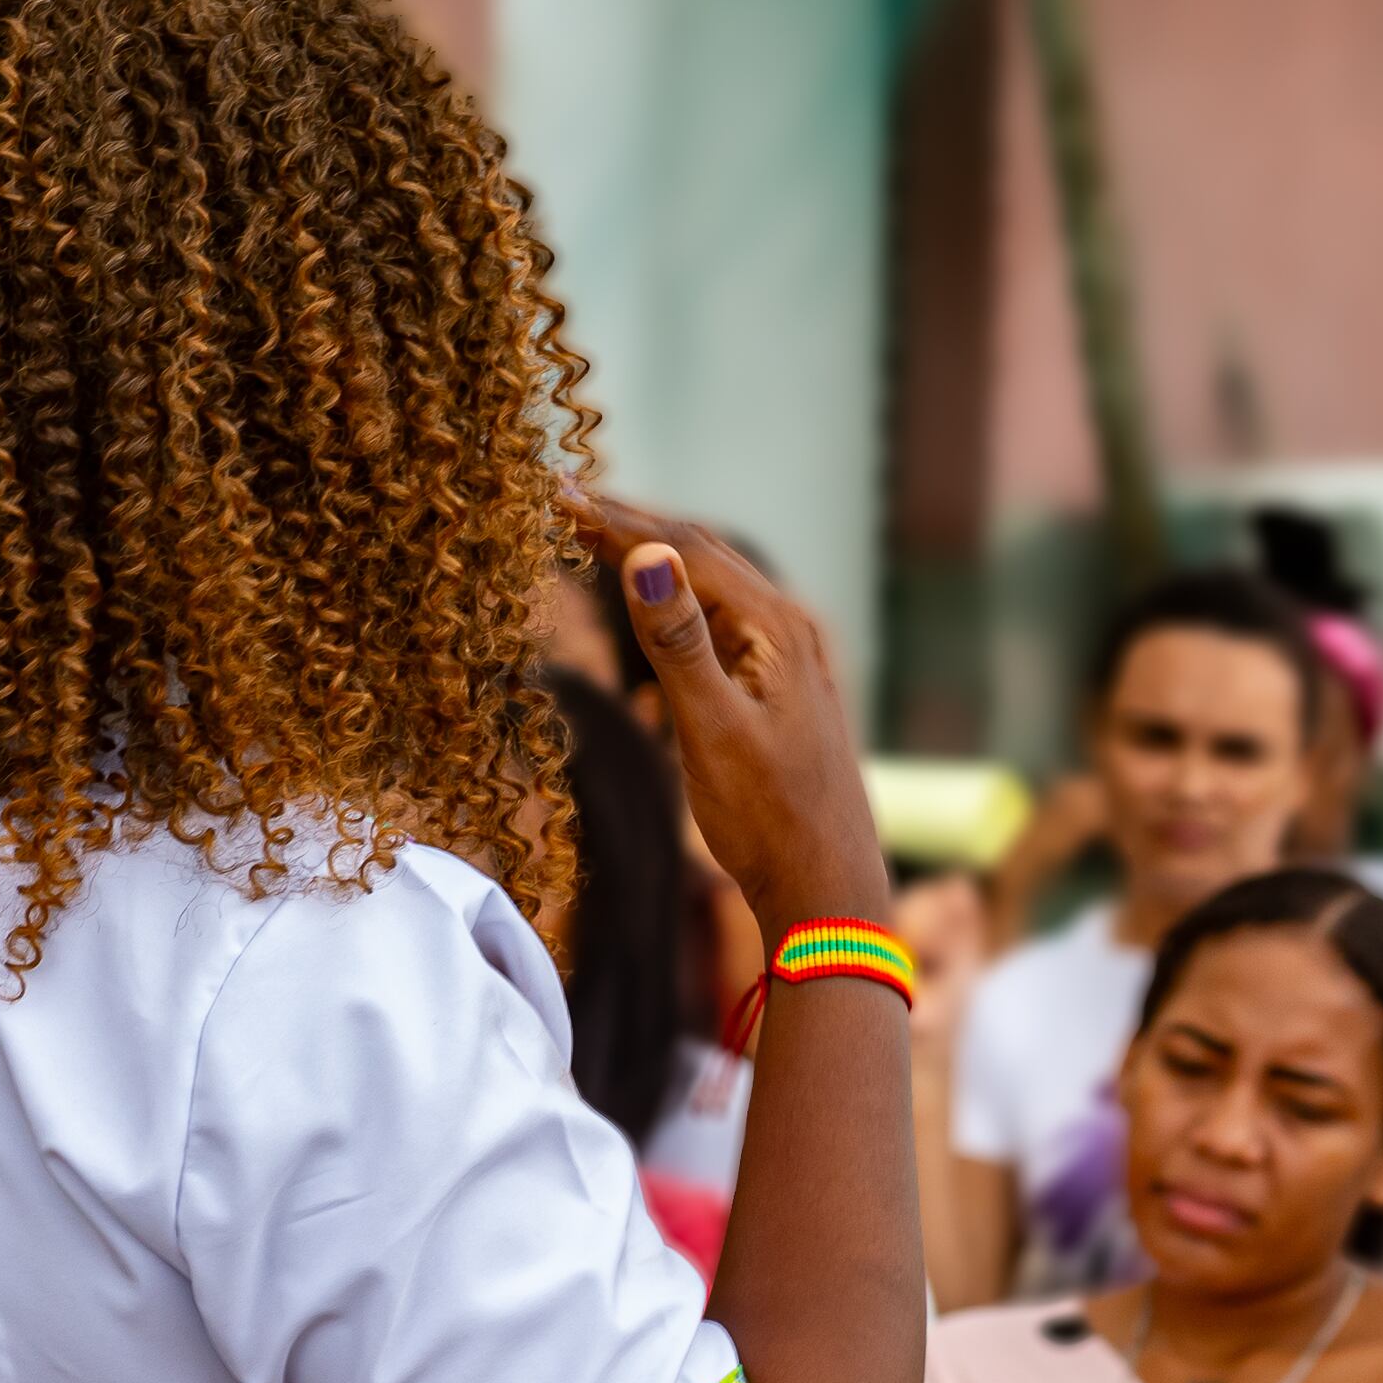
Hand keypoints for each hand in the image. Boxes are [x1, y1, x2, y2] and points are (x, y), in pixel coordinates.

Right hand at [560, 485, 874, 939]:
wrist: (824, 885)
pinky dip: (674, 599)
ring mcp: (786, 656)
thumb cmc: (768, 817)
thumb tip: (645, 558)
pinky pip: (719, 620)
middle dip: (633, 525)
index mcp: (776, 627)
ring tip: (594, 534)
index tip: (558, 497)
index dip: (620, 521)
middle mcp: (788, 628)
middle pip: (701, 555)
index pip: (686, 550)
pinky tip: (652, 599)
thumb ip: (677, 643)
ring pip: (710, 585)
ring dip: (652, 557)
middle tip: (564, 503)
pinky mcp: (777, 686)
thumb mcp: (712, 728)